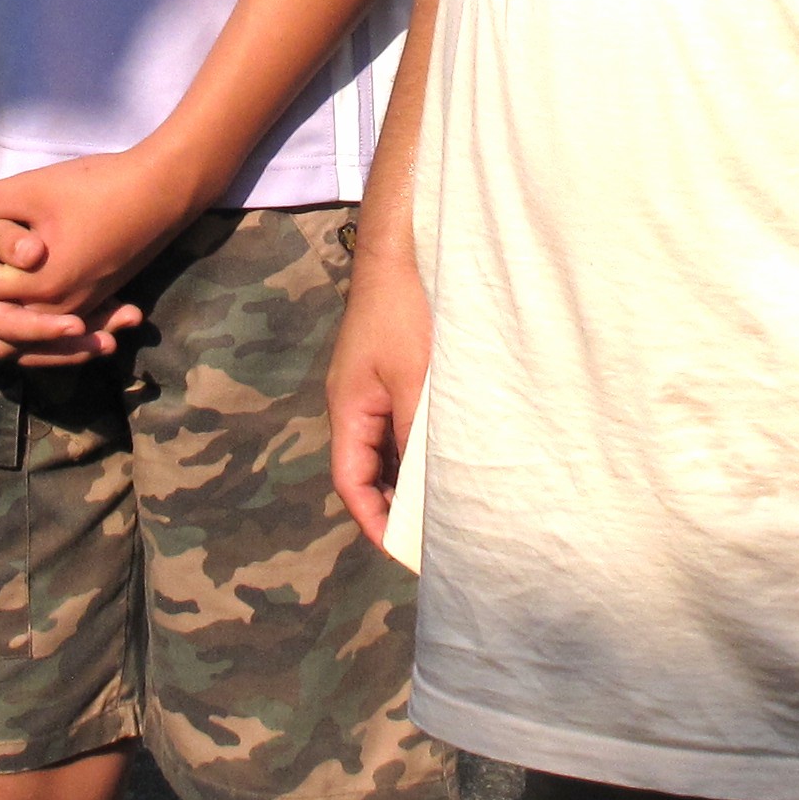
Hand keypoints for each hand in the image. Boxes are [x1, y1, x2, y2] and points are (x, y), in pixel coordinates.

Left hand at [0, 145, 197, 367]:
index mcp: (39, 283)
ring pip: (22, 340)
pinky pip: (49, 335)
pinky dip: (22, 335)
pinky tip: (8, 322)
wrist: (165, 191)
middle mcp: (59, 308)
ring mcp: (80, 308)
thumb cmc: (99, 186)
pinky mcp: (94, 301)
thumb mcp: (32, 189)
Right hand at [328, 207, 432, 548]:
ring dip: (410, 479)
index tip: (406, 554)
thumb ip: (416, 433)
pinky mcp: (393, 373)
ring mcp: (373, 388)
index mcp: (348, 409)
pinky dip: (420, 448)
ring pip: (387, 449)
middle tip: (435, 540)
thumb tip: (425, 486)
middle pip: (367, 471)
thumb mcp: (415, 377)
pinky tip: (450, 459)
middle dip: (394, 508)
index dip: (375, 521)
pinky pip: (402, 424)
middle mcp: (355, 403)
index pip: (352, 483)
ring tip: (447, 509)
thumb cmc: (406, 309)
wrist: (405, 246)